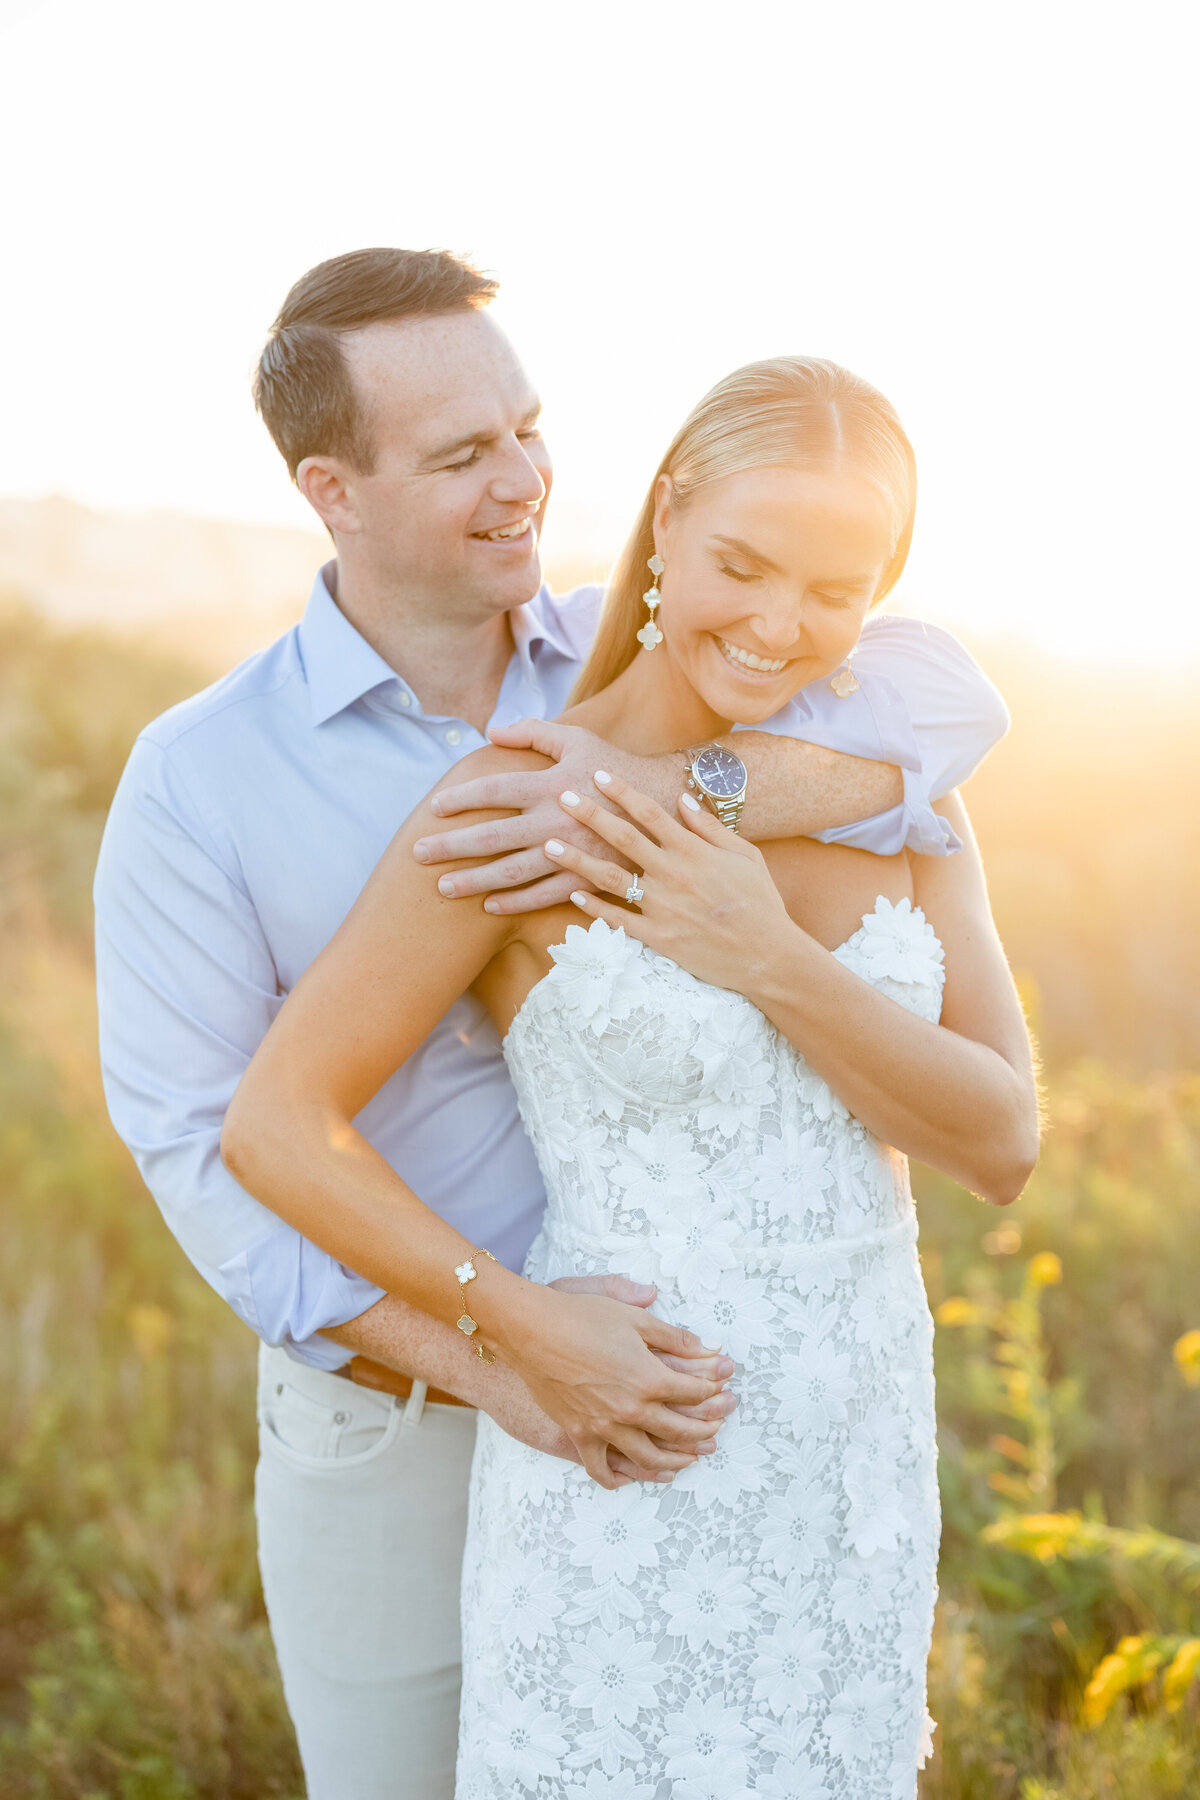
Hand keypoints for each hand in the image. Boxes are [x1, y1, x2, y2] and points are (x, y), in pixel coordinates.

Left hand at [410, 719, 673, 913]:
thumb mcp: (577, 739)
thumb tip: (491, 732)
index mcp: (551, 783)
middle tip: (417, 854)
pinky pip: (543, 895)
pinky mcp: (586, 877)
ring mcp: (570, 851)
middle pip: (492, 834)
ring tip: (442, 888)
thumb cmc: (615, 769)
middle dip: (451, 845)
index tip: (434, 808)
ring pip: (511, 870)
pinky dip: (515, 902)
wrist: (666, 807)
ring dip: (474, 880)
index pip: (495, 790)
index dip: (462, 798)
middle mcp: (555, 818)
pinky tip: (489, 906)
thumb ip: (533, 731)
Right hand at [492, 1281, 734, 1491]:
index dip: (714, 1392)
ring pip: (649, 1458)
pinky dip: (620, 1478)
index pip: (694, 1393)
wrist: (531, 1330)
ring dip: (676, 1461)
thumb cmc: (582, 1317)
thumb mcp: (634, 1319)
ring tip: (691, 1459)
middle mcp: (631, 1410)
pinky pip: (602, 1469)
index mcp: (648, 1378)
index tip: (724, 1390)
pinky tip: (633, 1477)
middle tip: (718, 1429)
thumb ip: (674, 1337)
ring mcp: (604, 1428)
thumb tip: (709, 1348)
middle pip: (679, 1431)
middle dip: (705, 1430)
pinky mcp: (579, 1435)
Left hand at [546, 767, 798, 992]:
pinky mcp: (659, 939)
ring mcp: (664, 908)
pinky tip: (573, 896)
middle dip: (590, 815)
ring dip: (577, 860)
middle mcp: (674, 875)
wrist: (769, 955)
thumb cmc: (760, 902)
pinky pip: (619, 921)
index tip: (598, 775)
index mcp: (695, 851)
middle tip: (562, 796)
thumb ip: (710, 827)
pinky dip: (594, 908)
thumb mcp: (745, 856)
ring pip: (611, 878)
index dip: (622, 791)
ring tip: (548, 845)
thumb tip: (681, 798)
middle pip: (623, 838)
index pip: (651, 812)